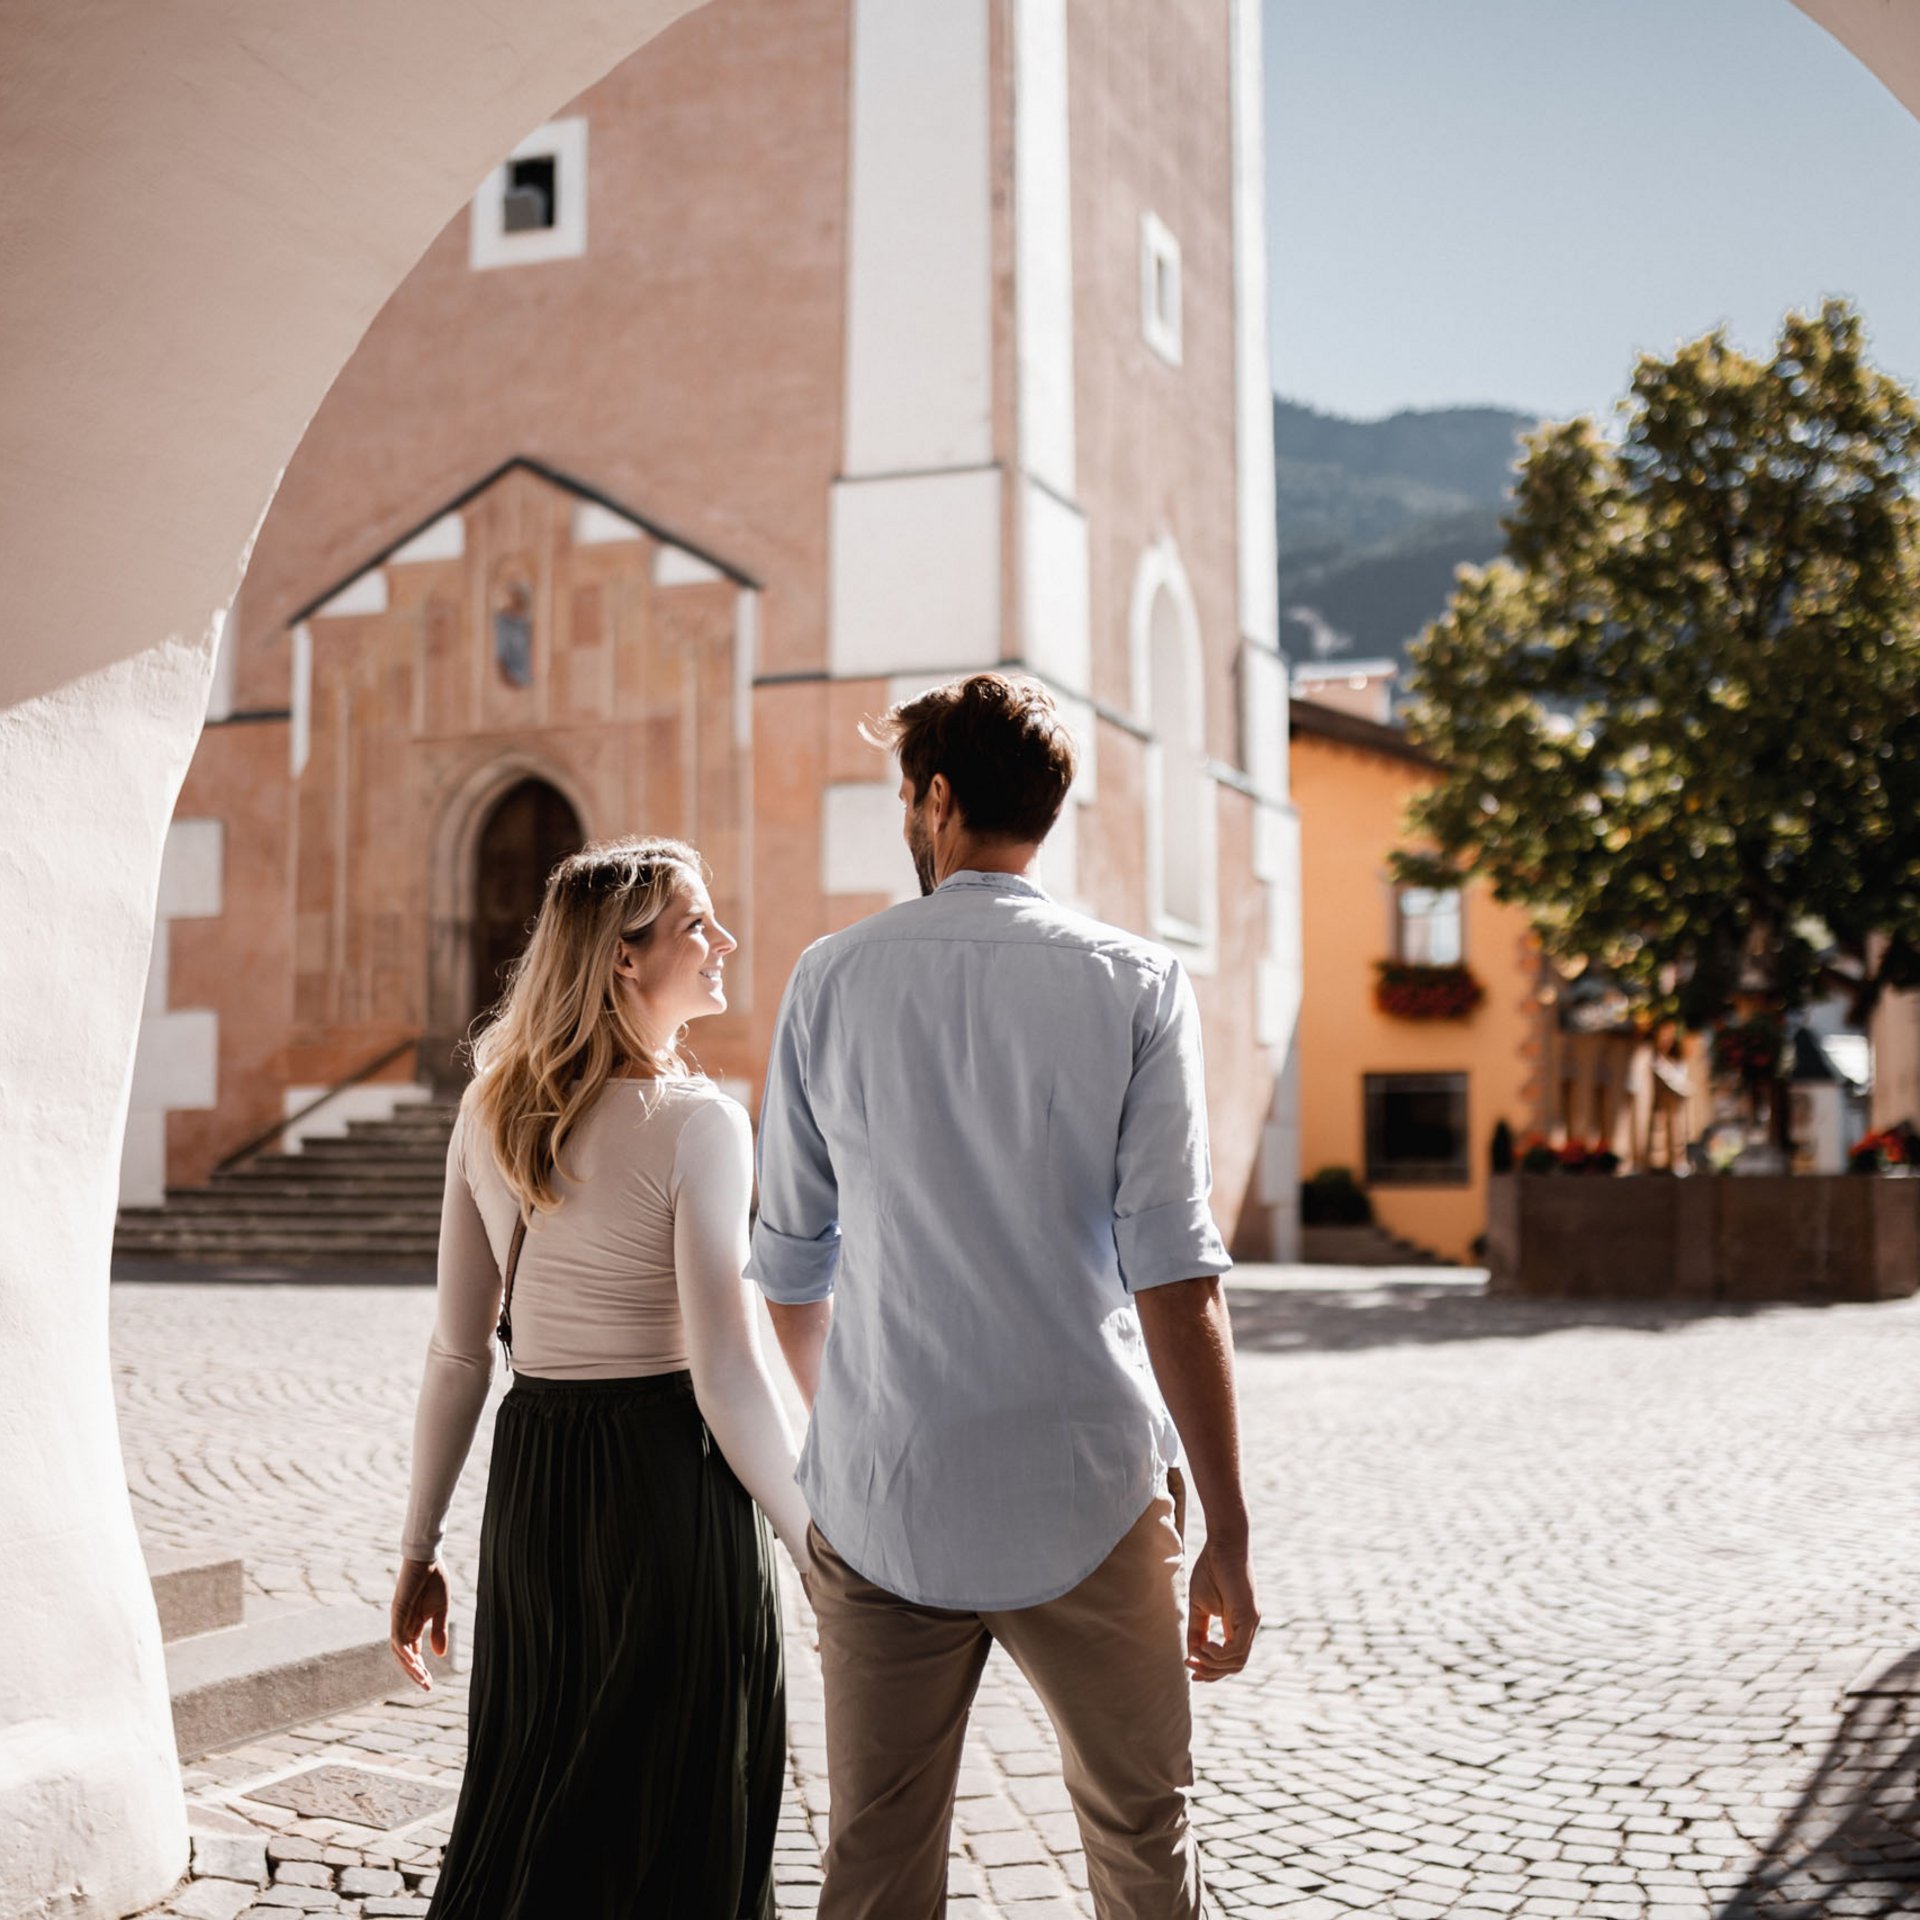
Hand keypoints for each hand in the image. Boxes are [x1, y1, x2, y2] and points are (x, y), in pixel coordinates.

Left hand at [390, 1557, 448, 1690]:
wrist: (427, 1559)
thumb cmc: (434, 1580)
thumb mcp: (441, 1610)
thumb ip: (439, 1631)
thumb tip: (439, 1656)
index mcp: (414, 1625)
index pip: (413, 1653)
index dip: (420, 1669)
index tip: (430, 1683)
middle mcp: (403, 1626)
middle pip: (405, 1657)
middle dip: (415, 1673)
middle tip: (427, 1686)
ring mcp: (399, 1621)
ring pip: (399, 1652)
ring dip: (410, 1667)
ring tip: (422, 1679)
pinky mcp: (397, 1614)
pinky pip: (398, 1639)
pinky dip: (405, 1653)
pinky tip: (415, 1663)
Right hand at [1187, 1534, 1257, 1680]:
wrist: (1223, 1544)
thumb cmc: (1211, 1570)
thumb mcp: (1200, 1606)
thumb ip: (1198, 1629)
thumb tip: (1192, 1653)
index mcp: (1236, 1626)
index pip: (1229, 1660)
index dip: (1210, 1670)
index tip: (1190, 1669)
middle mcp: (1247, 1628)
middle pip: (1234, 1666)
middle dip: (1211, 1672)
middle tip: (1190, 1664)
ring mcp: (1250, 1623)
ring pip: (1237, 1662)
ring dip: (1213, 1664)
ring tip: (1197, 1652)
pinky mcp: (1250, 1616)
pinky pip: (1237, 1649)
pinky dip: (1219, 1654)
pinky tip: (1205, 1644)